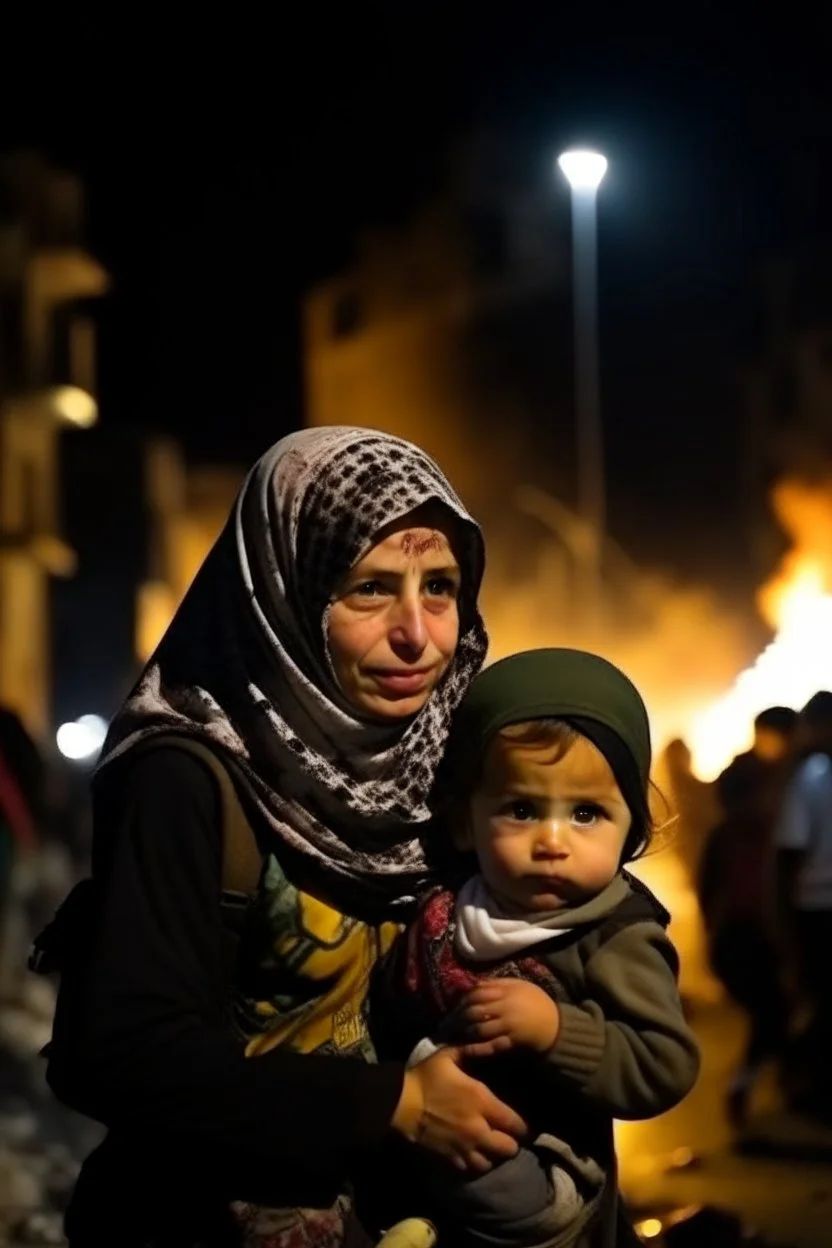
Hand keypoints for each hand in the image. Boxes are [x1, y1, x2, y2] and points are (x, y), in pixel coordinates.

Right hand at [390, 1045, 525, 1172]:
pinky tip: (473, 1154)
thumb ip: (474, 1049)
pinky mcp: (450, 1159)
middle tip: (505, 1134)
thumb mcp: (449, 1056)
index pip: (516, 1124)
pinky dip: (475, 1164)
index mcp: (481, 1102)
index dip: (522, 1125)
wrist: (399, 1104)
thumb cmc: (426, 1077)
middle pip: (509, 1149)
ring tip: (490, 1146)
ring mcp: (464, 1147)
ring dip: (493, 1155)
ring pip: (492, 1163)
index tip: (520, 1122)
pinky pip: (471, 1170)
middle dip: (511, 1142)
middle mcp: (478, 1129)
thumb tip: (498, 1041)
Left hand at [462, 979, 559, 1052]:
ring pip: (480, 1028)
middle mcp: (505, 1007)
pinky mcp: (512, 1042)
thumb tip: (476, 984)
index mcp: (506, 990)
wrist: (557, 1025)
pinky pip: (491, 1046)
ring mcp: (508, 1025)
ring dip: (464, 1033)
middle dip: (458, 1018)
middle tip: (447, 1024)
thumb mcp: (520, 986)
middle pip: (474, 1011)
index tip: (454, 1006)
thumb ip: (499, 983)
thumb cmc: (537, 1002)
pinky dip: (477, 1049)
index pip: (477, 993)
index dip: (462, 1000)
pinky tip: (465, 1050)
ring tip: (453, 1036)